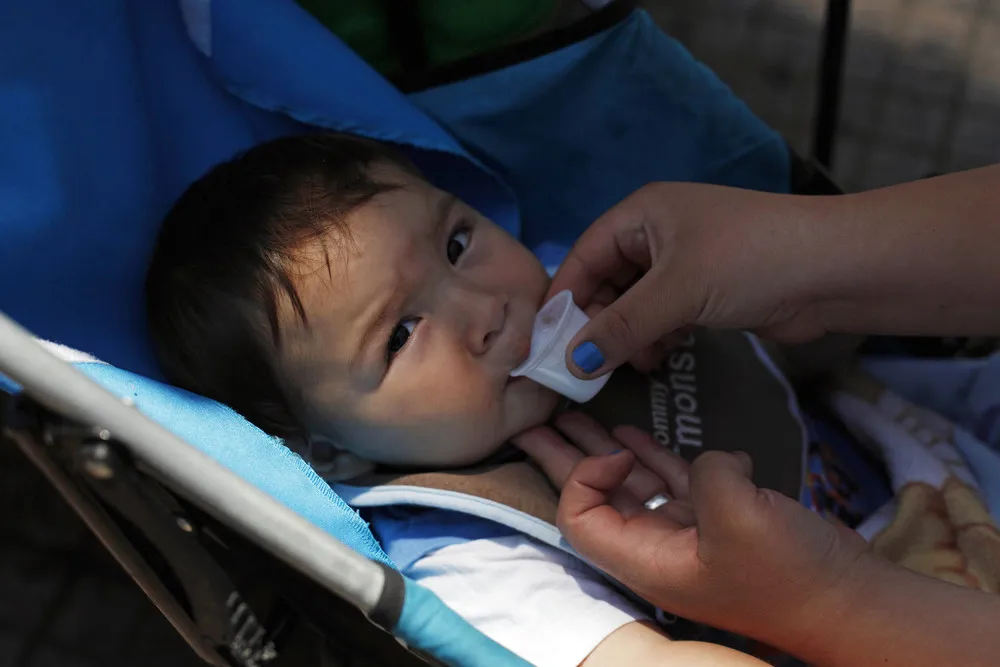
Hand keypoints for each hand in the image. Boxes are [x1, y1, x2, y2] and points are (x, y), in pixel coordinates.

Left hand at [516, 423, 873, 654]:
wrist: (854, 601)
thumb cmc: (792, 575)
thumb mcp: (739, 516)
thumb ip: (703, 474)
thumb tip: (707, 460)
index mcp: (646, 561)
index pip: (580, 518)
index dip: (583, 478)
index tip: (616, 451)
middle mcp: (658, 549)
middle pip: (596, 497)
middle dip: (565, 454)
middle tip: (534, 418)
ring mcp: (689, 534)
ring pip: (634, 484)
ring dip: (608, 447)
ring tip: (576, 413)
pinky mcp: (720, 519)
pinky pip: (674, 482)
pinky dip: (657, 456)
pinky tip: (637, 432)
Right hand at [548, 182, 837, 376]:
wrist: (835, 270)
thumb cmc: (748, 261)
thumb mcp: (677, 291)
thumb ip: (621, 327)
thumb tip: (571, 362)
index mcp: (642, 214)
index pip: (584, 255)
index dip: (563, 297)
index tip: (544, 342)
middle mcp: (657, 234)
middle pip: (606, 281)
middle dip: (597, 322)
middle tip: (586, 366)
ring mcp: (684, 263)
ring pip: (634, 303)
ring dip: (627, 335)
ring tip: (630, 364)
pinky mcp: (707, 291)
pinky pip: (662, 315)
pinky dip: (654, 337)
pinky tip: (657, 358)